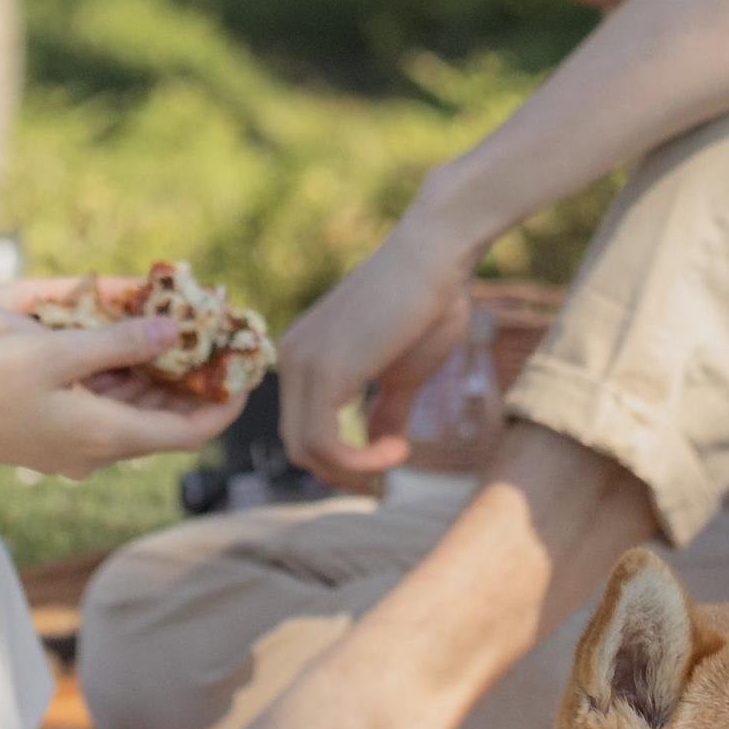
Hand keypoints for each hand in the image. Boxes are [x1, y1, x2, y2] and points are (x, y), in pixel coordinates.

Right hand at [0, 316, 239, 476]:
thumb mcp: (56, 353)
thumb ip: (120, 344)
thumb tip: (175, 333)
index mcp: (106, 436)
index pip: (190, 432)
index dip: (226, 404)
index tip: (247, 369)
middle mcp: (96, 450)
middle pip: (167, 423)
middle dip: (197, 383)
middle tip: (219, 339)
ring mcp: (73, 445)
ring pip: (136, 414)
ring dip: (161, 377)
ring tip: (183, 333)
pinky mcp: (52, 433)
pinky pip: (106, 408)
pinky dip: (126, 379)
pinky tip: (129, 343)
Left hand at [278, 222, 478, 489]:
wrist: (437, 256)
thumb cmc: (428, 304)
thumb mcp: (402, 371)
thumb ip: (385, 409)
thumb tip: (381, 443)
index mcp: (303, 355)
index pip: (302, 429)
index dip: (343, 459)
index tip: (392, 454)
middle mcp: (291, 358)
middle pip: (298, 446)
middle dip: (344, 472)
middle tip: (390, 467)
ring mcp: (302, 364)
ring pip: (306, 451)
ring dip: (355, 470)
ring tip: (398, 455)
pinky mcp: (324, 371)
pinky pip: (324, 444)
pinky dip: (360, 462)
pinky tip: (397, 450)